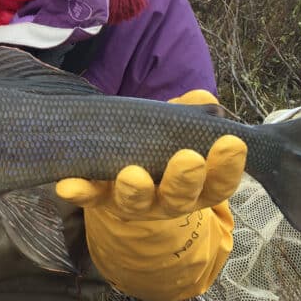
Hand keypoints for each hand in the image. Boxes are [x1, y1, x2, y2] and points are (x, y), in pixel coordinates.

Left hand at [54, 90, 245, 300]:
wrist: (126, 180)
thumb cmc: (162, 147)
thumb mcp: (180, 128)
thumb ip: (193, 113)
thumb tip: (203, 98)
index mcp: (197, 185)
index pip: (220, 181)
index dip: (229, 165)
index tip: (233, 143)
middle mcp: (168, 199)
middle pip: (181, 197)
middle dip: (185, 178)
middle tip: (188, 159)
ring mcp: (133, 202)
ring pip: (137, 202)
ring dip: (135, 189)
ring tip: (132, 174)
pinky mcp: (100, 198)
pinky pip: (89, 197)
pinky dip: (79, 191)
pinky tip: (67, 185)